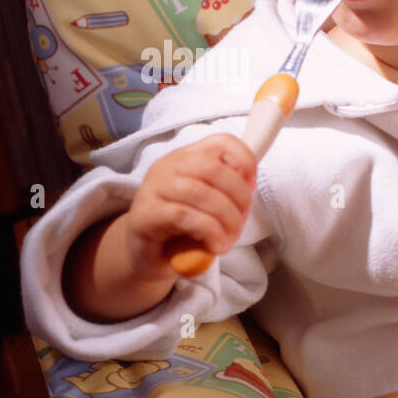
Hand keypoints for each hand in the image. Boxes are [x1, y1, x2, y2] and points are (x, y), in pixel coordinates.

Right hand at [124, 134, 256, 280]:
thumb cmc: (182, 229)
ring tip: (231, 237)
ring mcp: (153, 189)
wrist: (145, 255)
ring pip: (200, 192)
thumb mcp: (209, 205)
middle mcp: (166, 167)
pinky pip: (185, 216)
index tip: (252, 186)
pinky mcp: (146, 215)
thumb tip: (249, 185)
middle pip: (212, 167)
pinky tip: (217, 245)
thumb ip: (226, 190)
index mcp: (185, 158)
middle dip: (238, 195)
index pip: (220, 142)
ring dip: (226, 217)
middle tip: (242, 220)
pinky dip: (210, 232)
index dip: (244, 161)